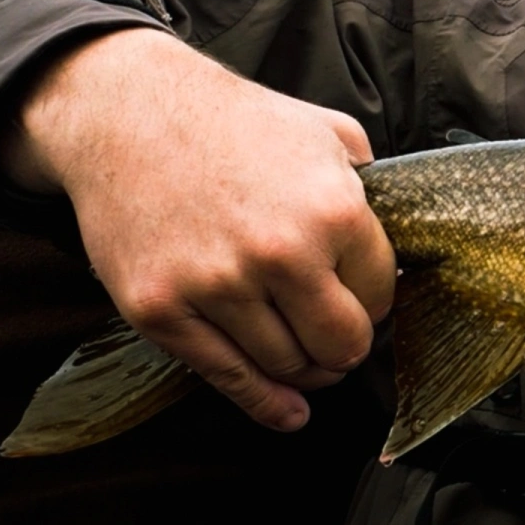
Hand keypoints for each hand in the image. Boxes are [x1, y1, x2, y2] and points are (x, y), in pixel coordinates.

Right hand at [6, 28, 397, 430]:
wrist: (127, 113)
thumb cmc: (233, 121)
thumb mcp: (327, 131)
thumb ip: (370, 184)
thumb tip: (396, 238)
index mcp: (334, 210)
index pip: (381, 296)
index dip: (375, 302)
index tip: (362, 302)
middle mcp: (280, 254)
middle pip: (342, 346)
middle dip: (346, 347)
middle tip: (339, 339)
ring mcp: (216, 285)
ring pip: (288, 367)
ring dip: (305, 370)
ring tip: (309, 358)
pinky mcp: (161, 309)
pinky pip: (226, 377)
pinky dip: (264, 404)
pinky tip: (288, 412)